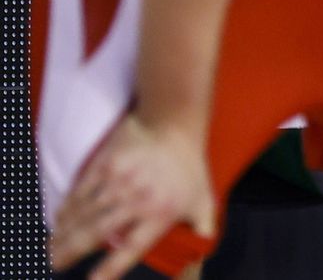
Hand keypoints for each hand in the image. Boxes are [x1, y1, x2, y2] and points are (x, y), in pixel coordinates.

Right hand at [50, 115, 214, 279]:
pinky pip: (80, 192)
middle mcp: (137, 200)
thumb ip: (203, 230)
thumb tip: (200, 256)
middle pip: (96, 232)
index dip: (111, 267)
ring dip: (63, 233)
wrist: (174, 124)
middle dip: (71, 251)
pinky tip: (58, 221)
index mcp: (161, 214)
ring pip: (83, 214)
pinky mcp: (105, 165)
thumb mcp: (204, 200)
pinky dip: (67, 209)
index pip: (132, 248)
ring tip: (51, 249)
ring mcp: (119, 181)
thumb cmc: (190, 168)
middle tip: (54, 264)